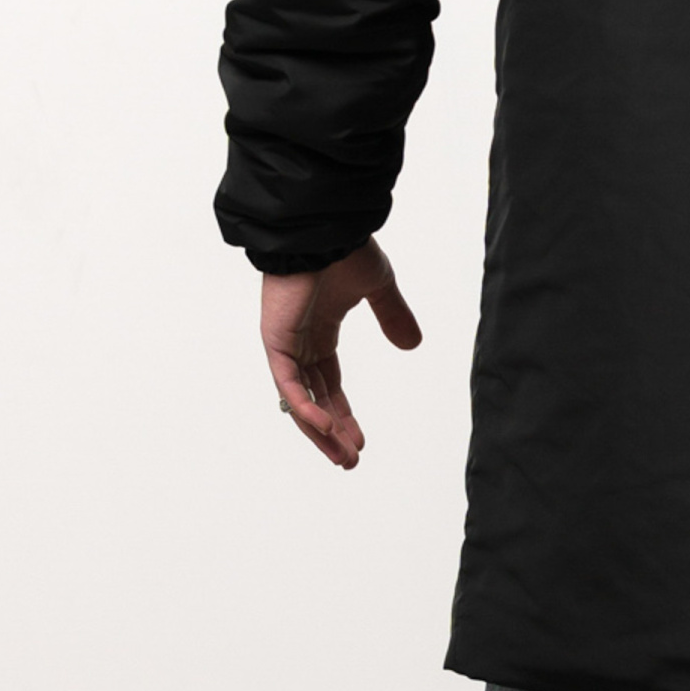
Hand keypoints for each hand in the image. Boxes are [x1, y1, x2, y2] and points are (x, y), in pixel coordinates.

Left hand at [260, 241, 420, 469]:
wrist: (323, 229)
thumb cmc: (345, 250)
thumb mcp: (378, 289)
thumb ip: (393, 317)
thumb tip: (413, 345)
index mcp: (319, 331)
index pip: (329, 383)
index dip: (344, 413)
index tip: (360, 441)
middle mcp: (299, 342)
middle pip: (315, 399)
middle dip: (333, 432)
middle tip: (349, 461)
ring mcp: (285, 344)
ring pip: (299, 400)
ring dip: (320, 431)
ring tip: (342, 457)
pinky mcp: (276, 341)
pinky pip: (288, 384)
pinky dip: (305, 408)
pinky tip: (325, 429)